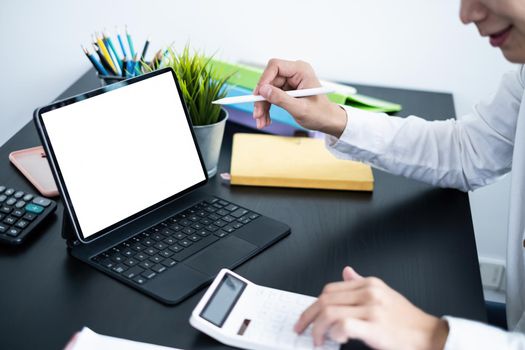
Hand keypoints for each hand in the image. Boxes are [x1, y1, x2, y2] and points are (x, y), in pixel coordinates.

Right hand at [253, 58, 346, 136]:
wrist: (328, 121)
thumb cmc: (321, 114)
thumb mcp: (300, 108)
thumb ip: (281, 99)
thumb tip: (263, 90)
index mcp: (301, 70)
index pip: (275, 66)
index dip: (264, 79)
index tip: (258, 95)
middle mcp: (295, 73)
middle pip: (269, 80)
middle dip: (261, 99)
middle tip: (257, 114)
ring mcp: (290, 81)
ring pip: (268, 90)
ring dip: (262, 106)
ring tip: (261, 121)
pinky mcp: (287, 90)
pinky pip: (271, 96)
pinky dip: (267, 108)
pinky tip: (266, 119)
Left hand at [294, 267, 448, 349]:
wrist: (429, 337)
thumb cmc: (406, 321)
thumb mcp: (384, 294)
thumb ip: (362, 284)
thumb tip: (346, 272)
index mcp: (369, 284)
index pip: (330, 289)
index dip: (314, 305)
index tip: (308, 317)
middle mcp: (369, 293)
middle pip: (325, 299)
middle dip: (309, 316)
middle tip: (303, 329)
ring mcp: (372, 308)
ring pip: (329, 312)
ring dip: (318, 328)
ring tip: (318, 340)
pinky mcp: (375, 326)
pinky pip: (343, 325)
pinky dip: (334, 333)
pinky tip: (335, 340)